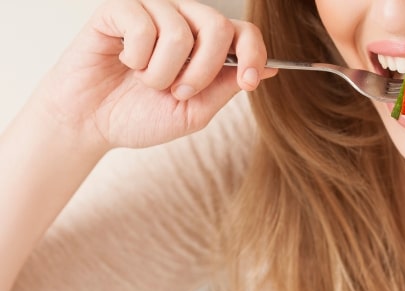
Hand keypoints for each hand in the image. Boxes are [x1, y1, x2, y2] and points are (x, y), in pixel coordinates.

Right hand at [36, 0, 270, 151]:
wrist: (92, 123)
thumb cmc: (141, 116)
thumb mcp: (194, 112)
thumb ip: (226, 87)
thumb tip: (271, 69)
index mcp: (206, 45)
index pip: (244, 32)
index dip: (254, 54)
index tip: (249, 82)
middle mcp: (183, 21)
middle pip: (217, 26)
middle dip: (203, 70)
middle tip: (179, 92)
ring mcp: (152, 10)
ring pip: (179, 30)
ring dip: (163, 71)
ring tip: (146, 81)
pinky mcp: (118, 8)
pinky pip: (142, 23)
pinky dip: (136, 56)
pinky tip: (125, 61)